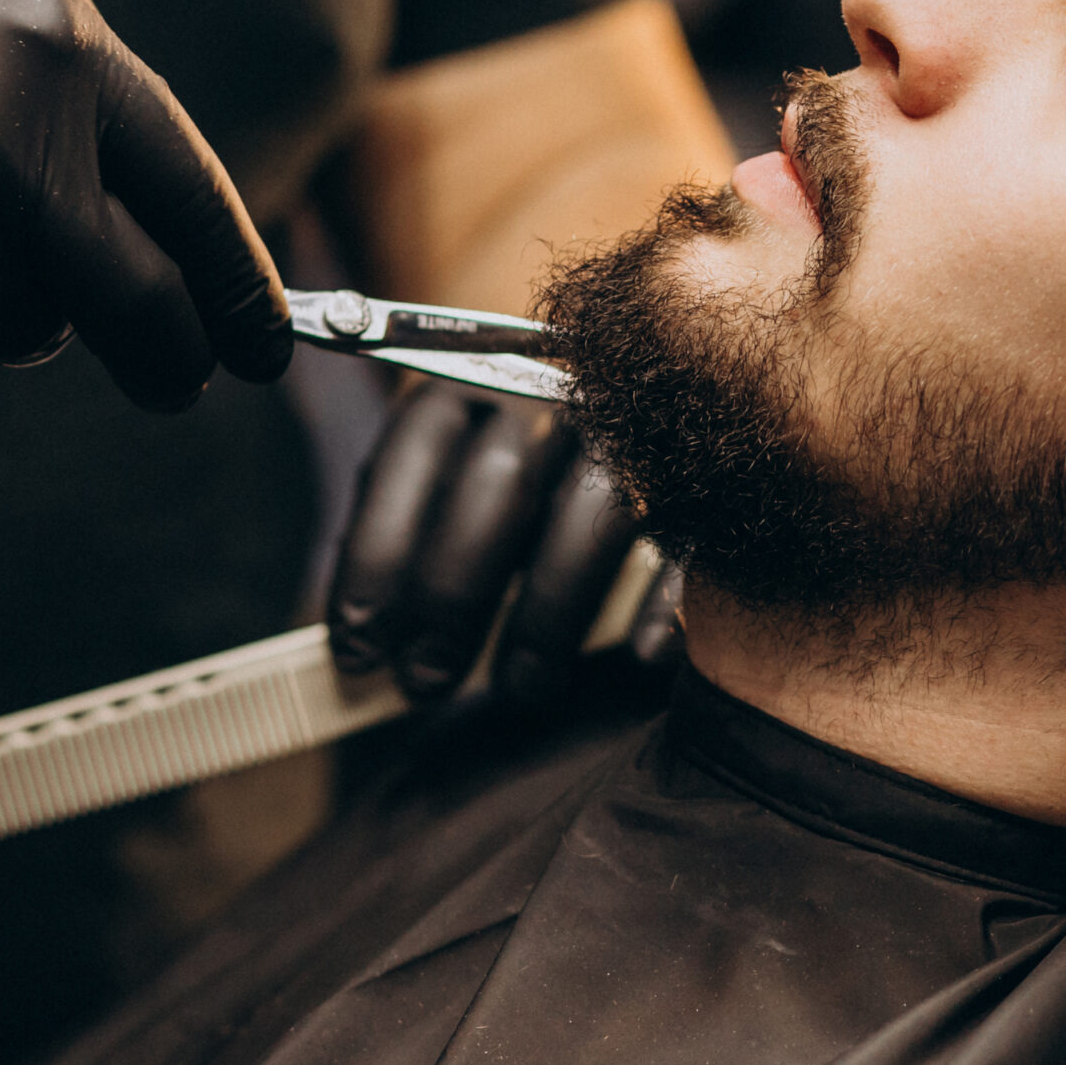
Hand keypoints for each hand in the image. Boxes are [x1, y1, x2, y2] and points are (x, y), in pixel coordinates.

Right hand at [0, 0, 287, 407]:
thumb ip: (91, 76)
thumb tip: (163, 214)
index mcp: (66, 52)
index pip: (193, 203)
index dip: (239, 292)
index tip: (268, 354)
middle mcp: (8, 140)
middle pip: (135, 308)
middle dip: (168, 361)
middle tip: (175, 383)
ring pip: (15, 329)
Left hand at [328, 380, 677, 704]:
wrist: (672, 381)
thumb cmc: (526, 470)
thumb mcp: (456, 469)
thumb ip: (412, 532)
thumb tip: (357, 646)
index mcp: (479, 373)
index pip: (414, 446)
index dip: (376, 550)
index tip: (356, 644)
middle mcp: (557, 384)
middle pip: (499, 481)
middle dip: (452, 592)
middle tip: (424, 683)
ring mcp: (639, 422)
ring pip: (596, 510)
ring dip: (548, 612)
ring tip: (519, 690)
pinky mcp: (709, 468)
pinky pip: (692, 535)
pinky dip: (667, 600)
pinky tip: (641, 656)